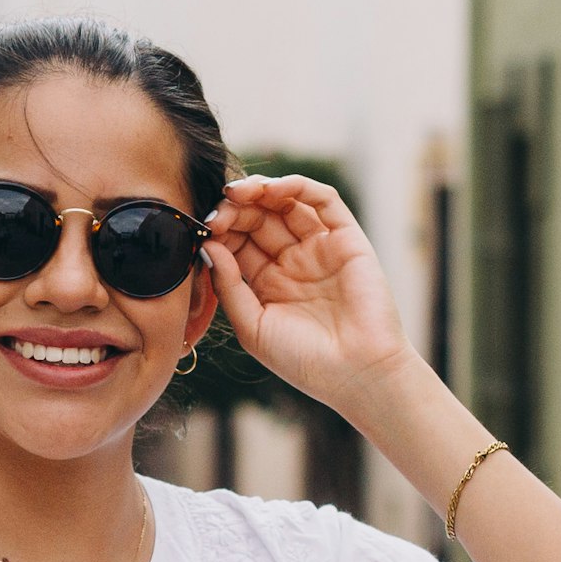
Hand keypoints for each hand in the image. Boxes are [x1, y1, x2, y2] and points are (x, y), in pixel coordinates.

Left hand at [204, 175, 411, 416]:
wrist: (357, 375)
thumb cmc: (304, 361)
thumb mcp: (252, 326)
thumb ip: (229, 286)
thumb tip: (208, 245)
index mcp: (268, 282)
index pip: (238, 241)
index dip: (220, 230)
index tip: (203, 229)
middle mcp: (294, 261)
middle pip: (259, 218)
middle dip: (235, 209)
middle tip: (219, 212)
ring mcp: (320, 247)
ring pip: (287, 203)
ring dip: (260, 191)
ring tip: (238, 194)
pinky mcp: (347, 238)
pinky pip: (323, 200)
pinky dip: (297, 186)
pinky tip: (271, 188)